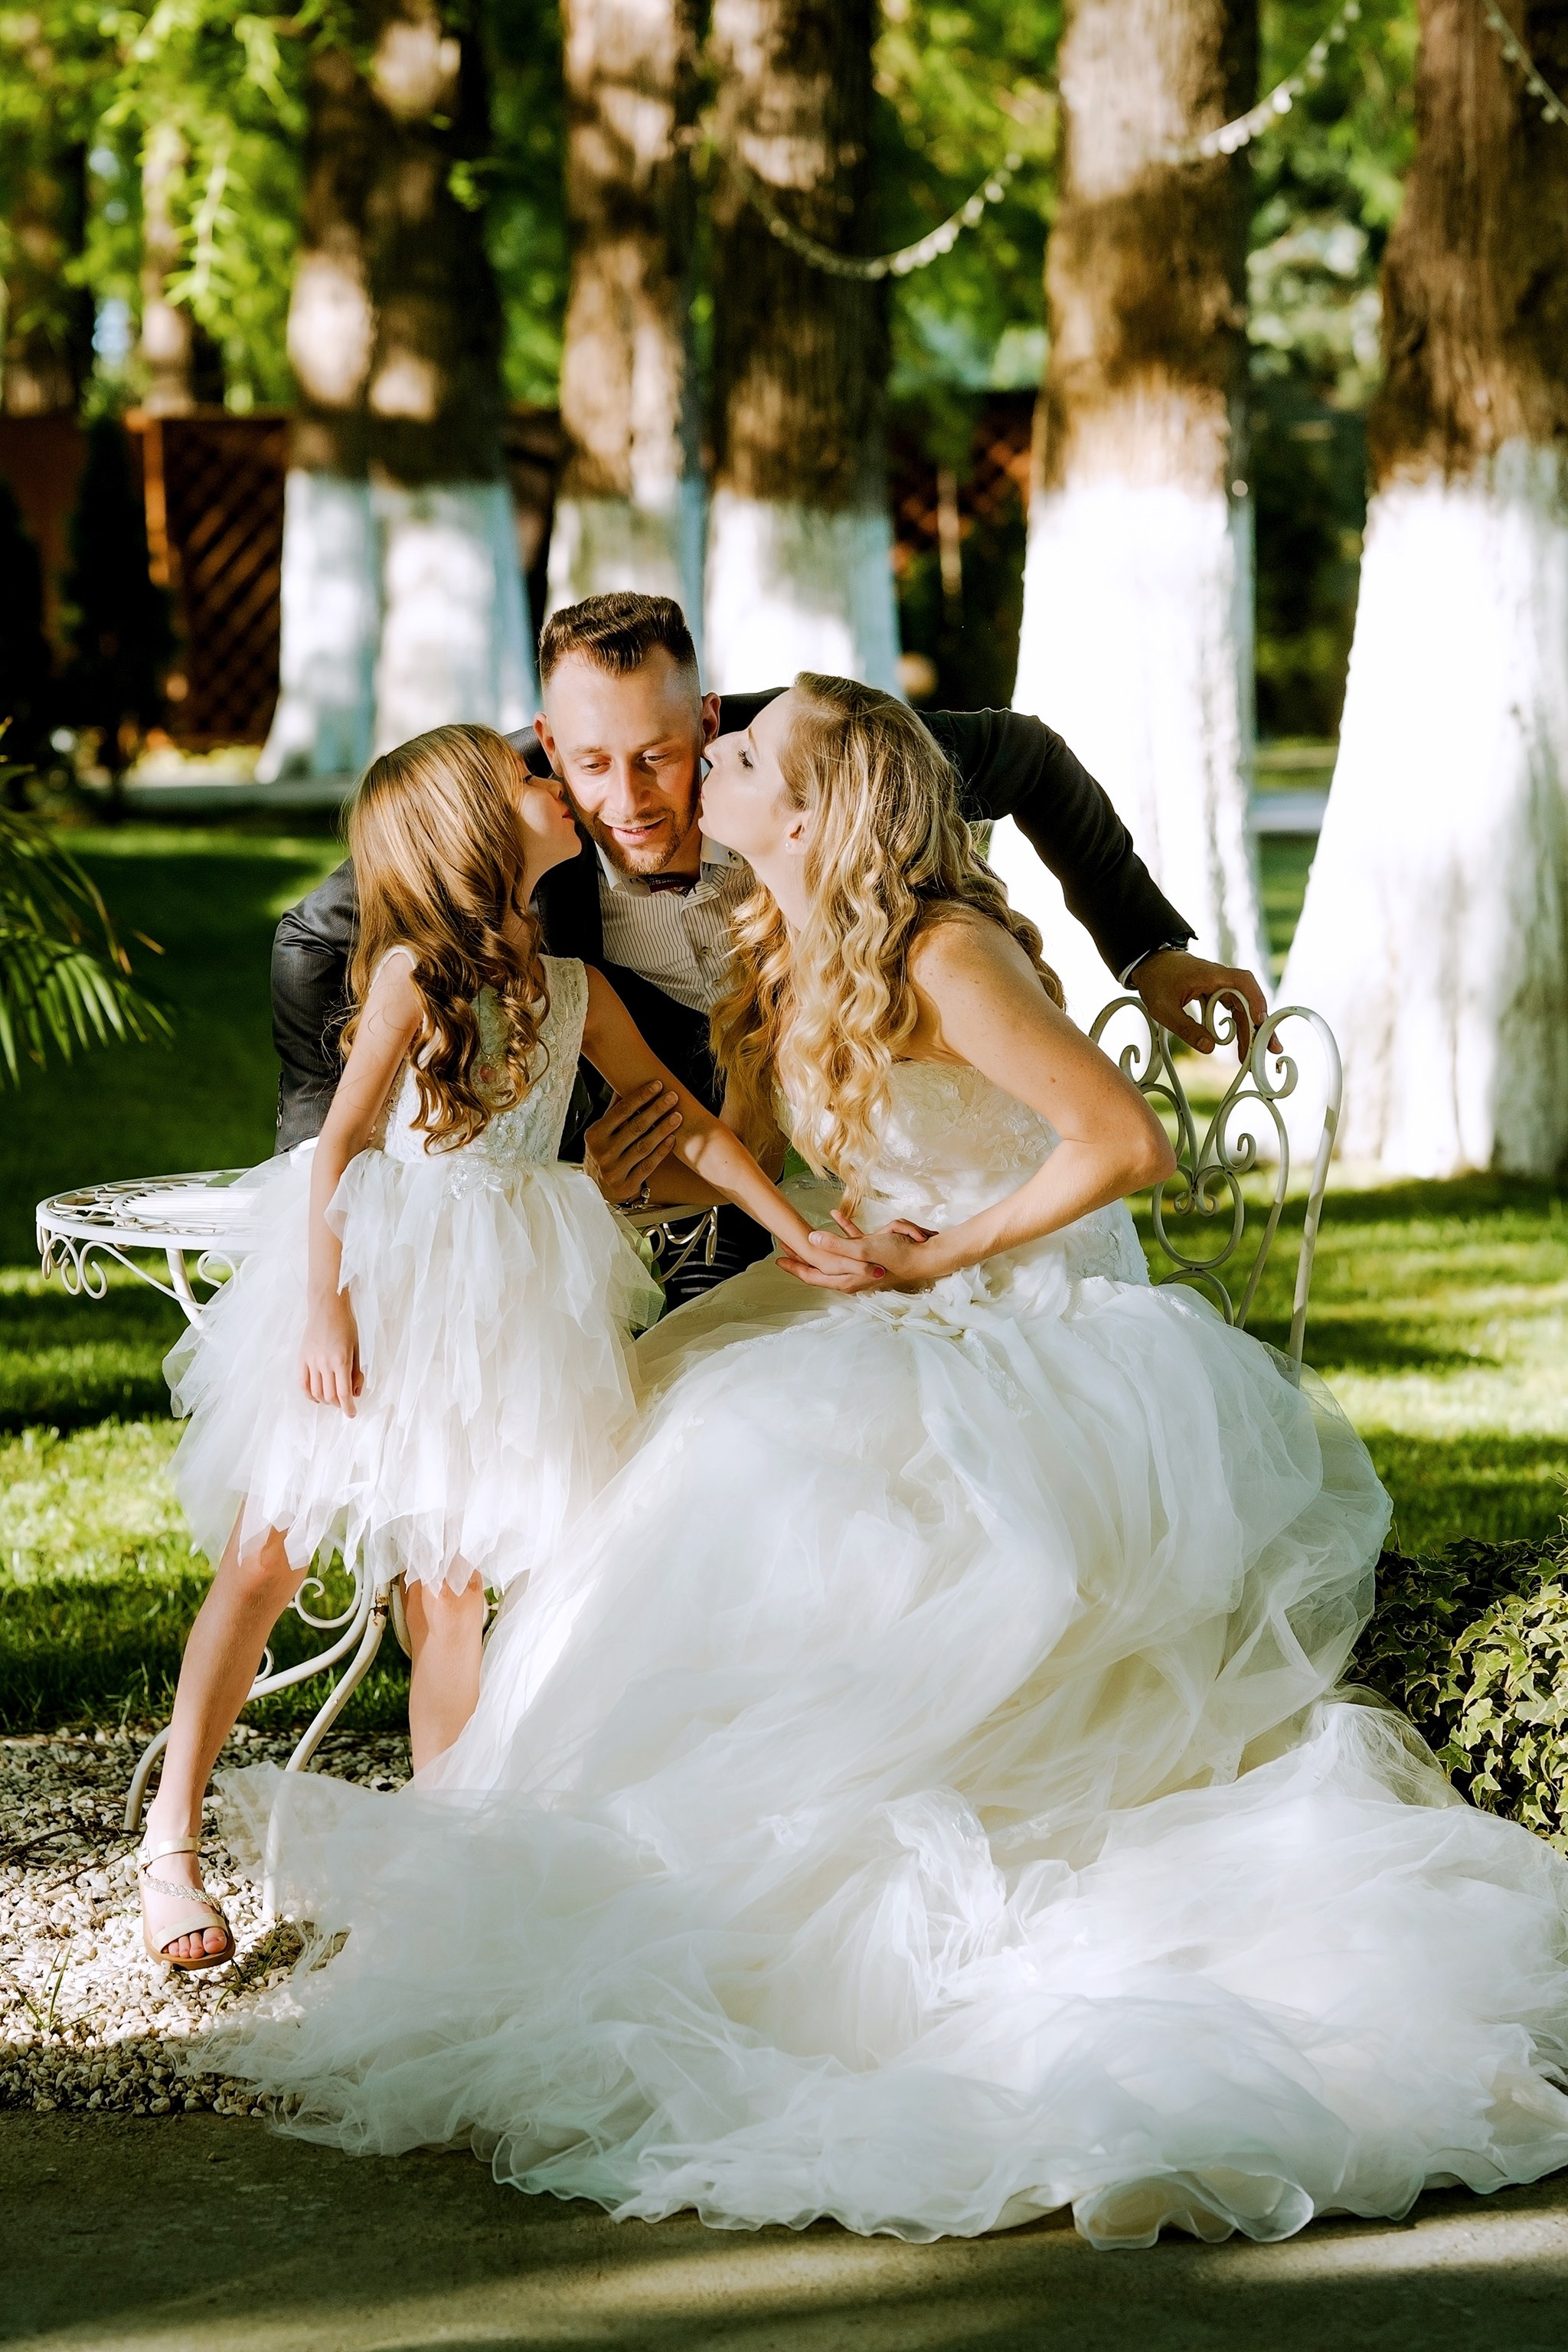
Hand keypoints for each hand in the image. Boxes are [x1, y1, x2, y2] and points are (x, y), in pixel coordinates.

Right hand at [300, 1292, 362, 1414]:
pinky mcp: (301, 1358)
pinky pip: (302, 1384)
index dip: (348, 1408)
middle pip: (329, 1396)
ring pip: (316, 1393)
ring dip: (325, 1401)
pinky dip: (309, 1395)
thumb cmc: (346, 1325)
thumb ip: (356, 1372)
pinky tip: (316, 1397)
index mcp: (341, 1361)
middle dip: (338, 1404)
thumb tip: (356, 1393)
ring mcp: (311, 1361)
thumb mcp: (357, 1348)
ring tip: (332, 1399)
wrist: (327, 1307)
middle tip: (344, 1403)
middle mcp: (324, 1363)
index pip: (344, 1394)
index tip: (352, 1414)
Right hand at [584, 1080, 681, 1203]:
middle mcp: (603, 1152)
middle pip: (635, 1127)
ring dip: (663, 1129)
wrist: (596, 1188)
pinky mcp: (626, 1185)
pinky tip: (672, 1139)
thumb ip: (614, 1110)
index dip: (640, 1097)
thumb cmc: (603, 1152)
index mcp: (595, 1135)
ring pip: (644, 1146)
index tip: (657, 1085)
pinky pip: (648, 1165)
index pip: (621, 1111)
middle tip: (673, 1097)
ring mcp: (614, 1170)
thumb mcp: (601, 1131)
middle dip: (656, 1110)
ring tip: (678, 1116)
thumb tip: (623, 1082)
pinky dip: (661, 1151)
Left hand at [777, 1212, 941, 1293]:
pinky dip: (843, 1227)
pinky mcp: (873, 1250)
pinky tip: (834, 1214)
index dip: (795, 1268)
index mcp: (847, 1279)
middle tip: (783, 1247)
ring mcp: (862, 1262)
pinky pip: (853, 1238)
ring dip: (819, 1244)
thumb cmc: (897, 1255)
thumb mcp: (863, 1249)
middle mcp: (852, 1273)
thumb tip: (809, 1240)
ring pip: (835, 1253)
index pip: (814, 1276)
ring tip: (801, 1235)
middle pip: (820, 1267)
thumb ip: (836, 1245)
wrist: (927, 1256)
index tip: (777, 1261)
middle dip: (801, 1258)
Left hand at [1132, 950, 1268, 1058]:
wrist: (1150, 964)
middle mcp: (1221, 979)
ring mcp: (1220, 986)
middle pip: (1248, 1000)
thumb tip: (1210, 1048)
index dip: (1255, 999)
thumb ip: (1186, 1028)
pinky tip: (1240, 1044)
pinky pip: (1232, 1010)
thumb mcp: (1163, 1009)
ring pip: (1242, 1008)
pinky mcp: (1217, 994)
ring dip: (1250, 1030)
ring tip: (1252, 1054)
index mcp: (1211, 975)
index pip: (1243, 982)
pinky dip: (1238, 1026)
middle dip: (1260, 1024)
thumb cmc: (1156, 980)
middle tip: (1269, 1047)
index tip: (1261, 1020)